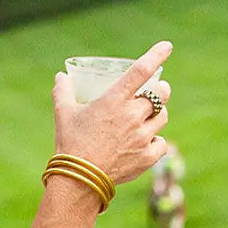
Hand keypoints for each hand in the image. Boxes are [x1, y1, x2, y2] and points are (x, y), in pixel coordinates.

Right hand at [52, 40, 172, 185]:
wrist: (78, 181)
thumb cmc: (70, 143)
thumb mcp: (63, 114)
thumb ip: (63, 92)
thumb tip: (60, 76)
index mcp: (115, 100)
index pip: (142, 71)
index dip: (157, 55)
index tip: (167, 46)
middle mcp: (133, 115)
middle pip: (161, 94)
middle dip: (160, 89)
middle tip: (156, 90)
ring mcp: (142, 137)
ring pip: (163, 117)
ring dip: (158, 113)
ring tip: (148, 117)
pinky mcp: (147, 157)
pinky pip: (161, 143)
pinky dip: (156, 141)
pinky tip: (147, 142)